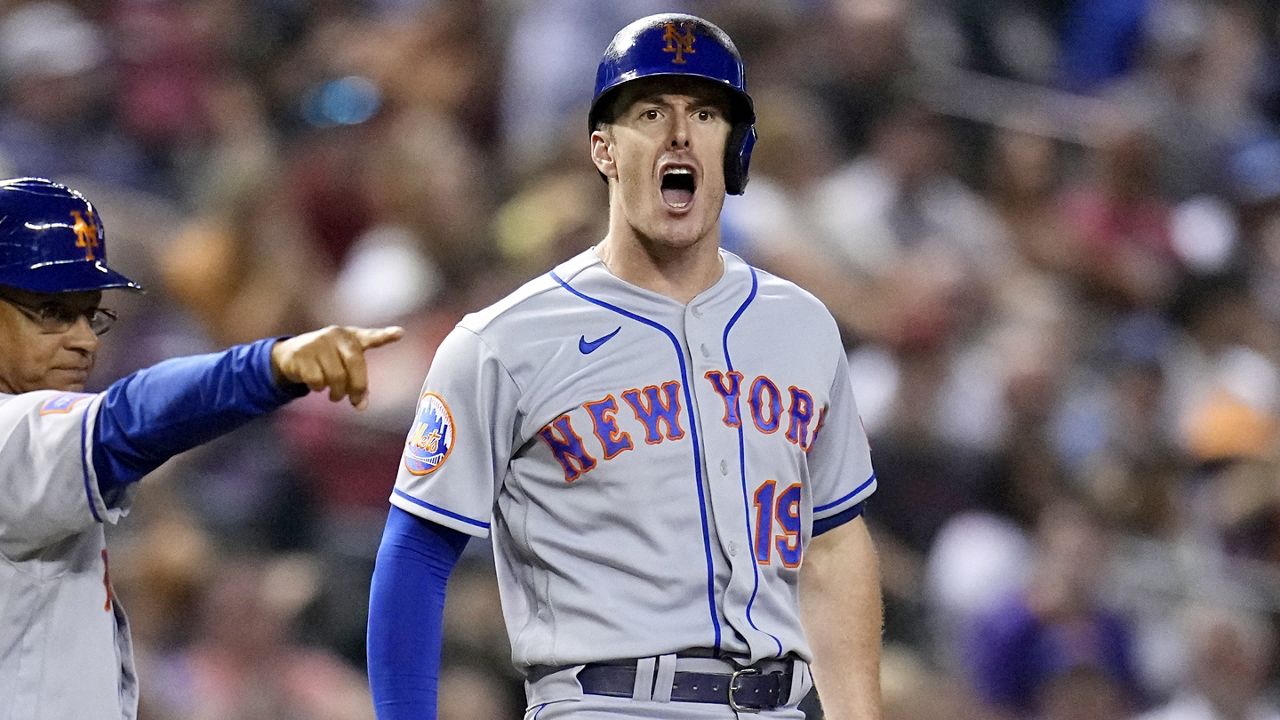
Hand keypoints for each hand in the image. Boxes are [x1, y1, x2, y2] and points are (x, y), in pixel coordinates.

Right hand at [270, 325, 404, 408]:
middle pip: (355, 363)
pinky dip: (318, 388)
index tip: (400, 333)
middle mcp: (336, 335)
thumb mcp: (342, 364)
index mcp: (351, 337)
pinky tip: (315, 384)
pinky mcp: (302, 354)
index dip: (384, 335)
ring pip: (335, 376)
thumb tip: (361, 406)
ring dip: (336, 392)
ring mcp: (318, 342)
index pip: (370, 336)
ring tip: (333, 394)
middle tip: (356, 402)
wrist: (289, 355)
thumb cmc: (325, 361)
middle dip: (357, 387)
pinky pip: (317, 380)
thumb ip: (356, 381)